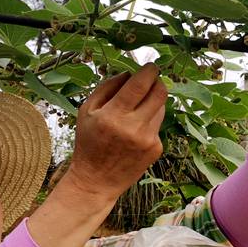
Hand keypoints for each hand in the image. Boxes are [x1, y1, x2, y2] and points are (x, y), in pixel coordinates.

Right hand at [64, 63, 166, 202]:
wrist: (96, 180)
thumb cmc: (89, 143)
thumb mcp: (86, 111)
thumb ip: (107, 87)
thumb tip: (129, 73)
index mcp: (113, 115)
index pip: (140, 84)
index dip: (149, 71)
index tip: (151, 66)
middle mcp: (134, 127)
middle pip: (160, 93)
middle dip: (157, 82)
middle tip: (150, 80)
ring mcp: (148, 139)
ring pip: (161, 108)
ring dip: (153, 102)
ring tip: (135, 110)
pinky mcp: (156, 149)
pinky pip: (158, 125)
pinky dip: (149, 122)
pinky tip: (135, 132)